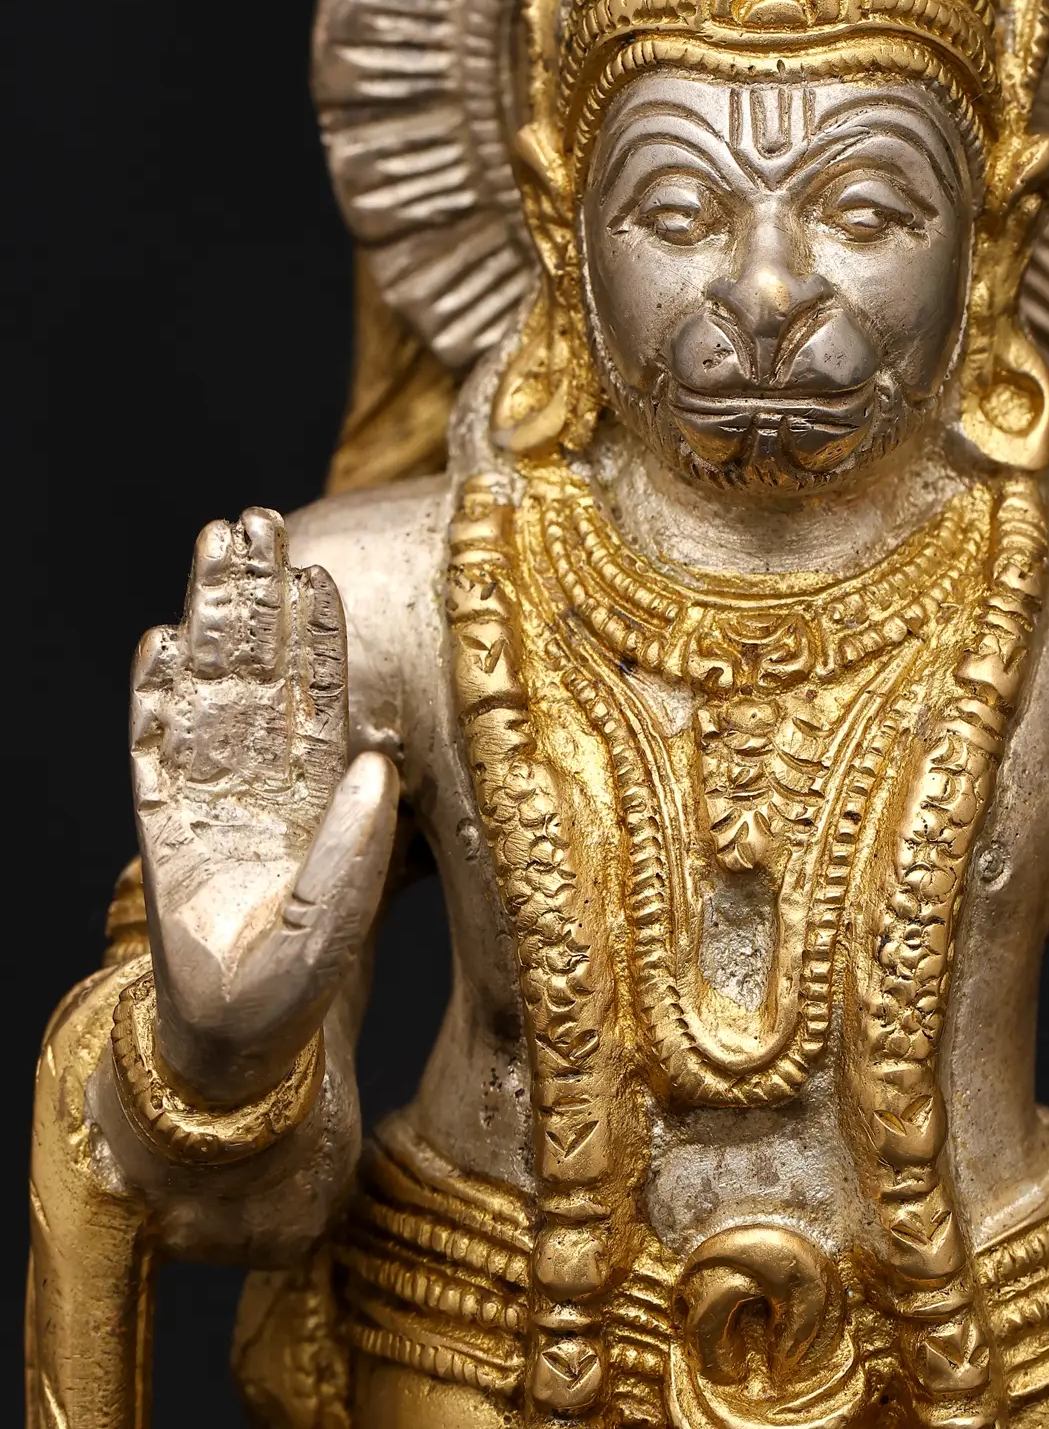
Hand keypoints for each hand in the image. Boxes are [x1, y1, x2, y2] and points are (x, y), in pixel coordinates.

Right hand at [130, 509, 398, 1106]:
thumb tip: (379, 768)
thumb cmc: (298, 987)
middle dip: (258, 597)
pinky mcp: (160, 828)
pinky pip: (154, 752)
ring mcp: (206, 798)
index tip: (320, 570)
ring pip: (208, 689)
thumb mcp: (339, 922)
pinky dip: (155, 700)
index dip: (317, 634)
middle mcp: (261, 783)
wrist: (233, 1044)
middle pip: (258, 669)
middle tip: (257, 521)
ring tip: (211, 551)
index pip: (316, 696)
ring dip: (210, 620)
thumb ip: (358, 848)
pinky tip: (161, 644)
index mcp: (314, 796)